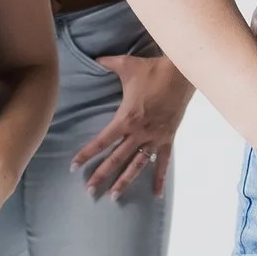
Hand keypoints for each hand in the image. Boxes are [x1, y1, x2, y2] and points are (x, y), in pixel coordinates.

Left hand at [73, 53, 196, 201]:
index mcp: (126, 118)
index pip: (102, 141)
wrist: (182, 73)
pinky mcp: (168, 138)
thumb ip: (107, 63)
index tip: (74, 166)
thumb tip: (94, 58)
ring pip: (137, 165)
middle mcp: (139, 133)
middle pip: (116, 158)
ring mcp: (154, 138)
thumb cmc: (153, 70)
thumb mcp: (127, 65)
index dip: (86, 154)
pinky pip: (163, 162)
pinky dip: (160, 178)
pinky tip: (157, 194)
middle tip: (89, 191)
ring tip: (114, 197)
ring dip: (125, 181)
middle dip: (101, 175)